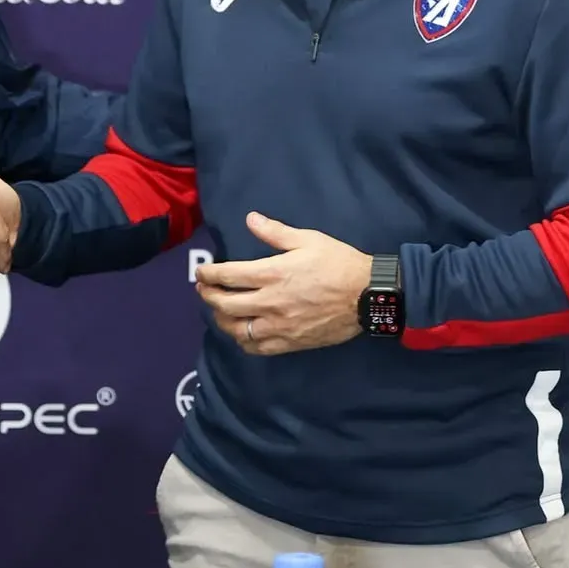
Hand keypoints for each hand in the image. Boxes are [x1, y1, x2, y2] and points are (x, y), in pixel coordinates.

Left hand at [195, 212, 370, 355]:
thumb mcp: (308, 239)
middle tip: (204, 289)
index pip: (227, 276)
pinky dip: (243, 341)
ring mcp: (280, 326)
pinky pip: (258, 348)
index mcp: (272, 274)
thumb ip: (275, 232)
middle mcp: (270, 302)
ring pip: (237, 330)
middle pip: (225, 305)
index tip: (201, 272)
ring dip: (221, 320)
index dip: (208, 274)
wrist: (368, 295)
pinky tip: (241, 333)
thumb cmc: (338, 263)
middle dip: (208, 296)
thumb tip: (250, 219)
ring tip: (218, 310)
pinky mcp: (291, 342)